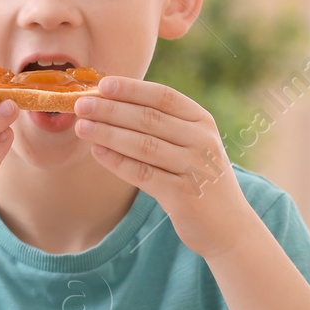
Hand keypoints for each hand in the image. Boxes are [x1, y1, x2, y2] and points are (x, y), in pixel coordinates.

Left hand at [73, 77, 256, 258]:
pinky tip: (97, 152)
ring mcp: (195, 168)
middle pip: (149, 118)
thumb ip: (163, 124)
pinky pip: (143, 174)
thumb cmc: (199, 178)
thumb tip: (112, 103)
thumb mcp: (192, 144)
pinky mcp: (183, 195)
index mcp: (202, 121)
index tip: (102, 84)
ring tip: (81, 126)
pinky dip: (117, 162)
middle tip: (80, 104)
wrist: (229, 225)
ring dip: (108, 133)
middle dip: (111, 109)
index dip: (131, 89)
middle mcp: (202, 140)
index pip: (163, 96)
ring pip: (143, 144)